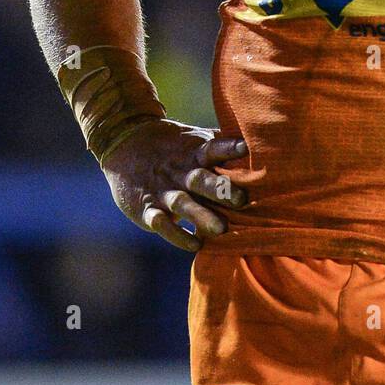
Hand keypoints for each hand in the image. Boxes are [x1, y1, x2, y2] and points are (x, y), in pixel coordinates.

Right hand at [100, 119, 248, 251]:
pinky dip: (176, 234)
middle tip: (242, 200)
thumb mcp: (193, 140)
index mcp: (194, 153)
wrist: (125, 142)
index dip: (228, 148)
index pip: (213, 149)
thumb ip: (221, 144)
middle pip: (201, 179)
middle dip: (220, 189)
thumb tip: (259, 138)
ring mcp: (162, 190)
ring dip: (200, 216)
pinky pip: (160, 223)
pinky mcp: (146, 208)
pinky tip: (194, 245)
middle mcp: (180, 172)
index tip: (246, 147)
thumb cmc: (172, 145)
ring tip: (221, 229)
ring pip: (183, 203)